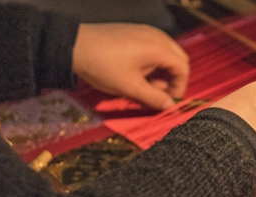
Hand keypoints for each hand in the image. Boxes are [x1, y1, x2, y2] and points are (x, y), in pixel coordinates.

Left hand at [72, 23, 188, 109]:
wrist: (73, 45)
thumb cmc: (104, 66)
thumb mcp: (131, 87)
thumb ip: (154, 98)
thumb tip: (170, 107)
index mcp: (158, 48)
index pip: (183, 69)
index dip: (179, 88)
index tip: (167, 101)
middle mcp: (156, 36)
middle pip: (178, 59)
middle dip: (173, 79)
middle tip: (159, 93)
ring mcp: (145, 32)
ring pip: (166, 54)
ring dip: (161, 72)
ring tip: (145, 85)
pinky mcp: (134, 32)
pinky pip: (153, 48)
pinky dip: (152, 63)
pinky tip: (137, 73)